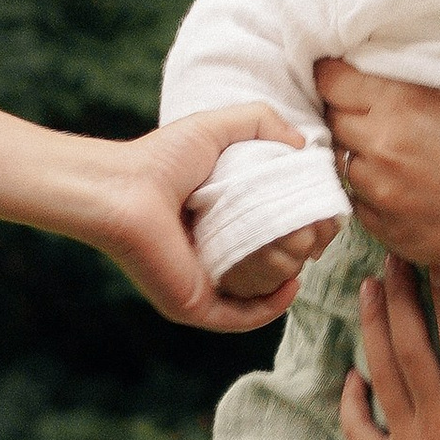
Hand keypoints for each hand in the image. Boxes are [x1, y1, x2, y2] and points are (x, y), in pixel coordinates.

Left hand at [86, 108, 324, 331]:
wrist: (120, 188)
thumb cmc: (159, 158)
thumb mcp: (217, 129)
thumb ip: (261, 123)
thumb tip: (304, 145)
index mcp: (219, 224)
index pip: (270, 237)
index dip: (301, 228)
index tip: (319, 215)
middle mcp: (213, 257)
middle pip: (270, 266)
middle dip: (301, 253)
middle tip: (317, 235)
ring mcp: (204, 285)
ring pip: (261, 294)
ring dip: (290, 277)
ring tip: (306, 253)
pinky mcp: (195, 305)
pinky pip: (241, 317)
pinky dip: (270, 307)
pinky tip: (291, 284)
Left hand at [315, 63, 439, 283]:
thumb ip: (428, 72)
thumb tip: (393, 60)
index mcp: (403, 101)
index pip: (331, 78)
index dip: (339, 73)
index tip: (350, 72)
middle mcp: (383, 149)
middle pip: (332, 119)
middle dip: (347, 109)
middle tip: (375, 106)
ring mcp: (386, 198)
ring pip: (344, 164)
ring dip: (360, 152)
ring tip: (396, 147)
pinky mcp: (397, 236)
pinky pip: (363, 206)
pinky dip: (375, 192)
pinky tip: (410, 185)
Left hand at [339, 263, 439, 439]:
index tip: (438, 257)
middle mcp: (438, 428)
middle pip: (411, 349)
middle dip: (401, 296)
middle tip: (393, 253)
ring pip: (381, 376)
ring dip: (373, 328)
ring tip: (371, 287)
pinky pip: (357, 429)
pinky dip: (350, 398)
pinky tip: (351, 373)